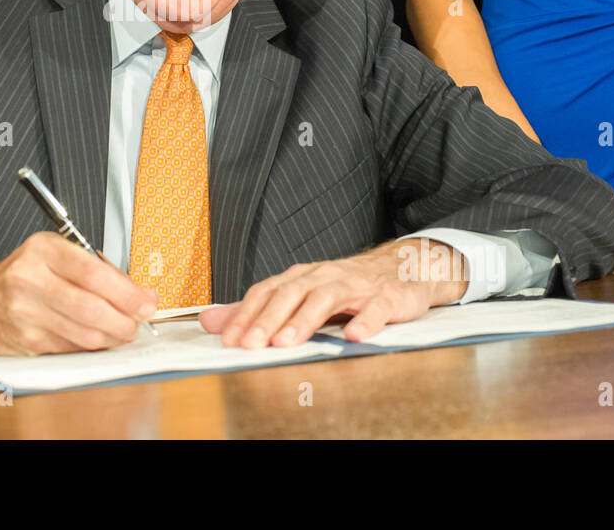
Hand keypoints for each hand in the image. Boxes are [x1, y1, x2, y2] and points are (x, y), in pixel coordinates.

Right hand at [0, 232, 157, 354]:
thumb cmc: (24, 275)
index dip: (126, 291)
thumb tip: (139, 293)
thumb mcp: (55, 255)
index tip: (147, 302)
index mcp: (43, 250)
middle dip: (124, 320)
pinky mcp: (25, 340)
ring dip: (111, 337)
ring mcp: (25, 312)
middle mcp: (30, 279)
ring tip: (121, 332)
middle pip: (91, 307)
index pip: (93, 272)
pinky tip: (96, 339)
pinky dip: (90, 347)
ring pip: (83, 334)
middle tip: (138, 323)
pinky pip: (70, 348)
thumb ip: (97, 270)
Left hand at [199, 239, 468, 347]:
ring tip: (288, 342)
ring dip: (305, 320)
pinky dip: (366, 321)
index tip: (229, 339)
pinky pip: (376, 307)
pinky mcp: (387, 297)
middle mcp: (324, 276)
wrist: (403, 268)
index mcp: (301, 277)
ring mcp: (356, 285)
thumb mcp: (300, 294)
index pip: (266, 292)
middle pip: (291, 294)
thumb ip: (257, 310)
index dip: (246, 314)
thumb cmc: (347, 286)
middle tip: (251, 344)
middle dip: (268, 320)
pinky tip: (355, 336)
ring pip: (326, 298)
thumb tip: (211, 321)